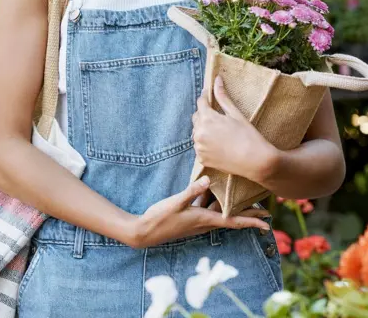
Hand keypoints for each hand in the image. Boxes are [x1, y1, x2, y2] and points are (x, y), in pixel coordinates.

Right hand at [128, 176, 269, 248]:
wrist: (145, 232)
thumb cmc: (160, 218)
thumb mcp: (175, 202)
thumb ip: (191, 191)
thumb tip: (208, 179)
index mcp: (205, 220)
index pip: (233, 221)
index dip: (251, 221)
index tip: (268, 223)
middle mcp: (205, 222)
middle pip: (232, 218)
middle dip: (249, 214)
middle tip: (266, 210)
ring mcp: (198, 221)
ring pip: (222, 213)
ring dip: (235, 208)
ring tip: (247, 198)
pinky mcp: (191, 217)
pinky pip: (210, 210)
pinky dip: (217, 203)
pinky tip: (215, 192)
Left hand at [192, 75, 277, 182]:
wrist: (255, 162)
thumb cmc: (248, 136)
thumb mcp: (235, 113)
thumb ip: (222, 96)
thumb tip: (216, 79)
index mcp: (207, 119)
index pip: (200, 102)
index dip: (205, 97)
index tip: (209, 95)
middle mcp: (199, 133)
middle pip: (196, 117)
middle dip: (204, 114)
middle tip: (218, 116)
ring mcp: (199, 147)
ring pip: (196, 132)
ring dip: (204, 129)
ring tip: (219, 131)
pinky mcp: (201, 159)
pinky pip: (199, 146)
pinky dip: (205, 143)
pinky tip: (218, 143)